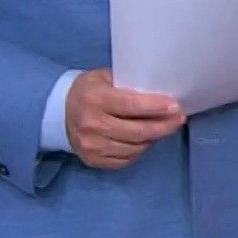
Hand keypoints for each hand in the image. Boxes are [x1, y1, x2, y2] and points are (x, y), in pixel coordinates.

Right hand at [63, 69, 185, 169]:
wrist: (59, 112)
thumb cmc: (89, 90)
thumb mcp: (105, 78)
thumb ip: (129, 85)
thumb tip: (161, 93)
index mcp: (96, 99)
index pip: (131, 105)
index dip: (156, 107)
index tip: (176, 106)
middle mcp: (92, 124)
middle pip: (137, 131)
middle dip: (163, 126)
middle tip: (178, 119)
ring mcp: (92, 145)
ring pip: (135, 147)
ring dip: (153, 138)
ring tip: (163, 128)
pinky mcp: (93, 160)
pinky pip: (126, 159)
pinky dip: (139, 150)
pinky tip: (144, 140)